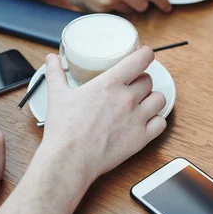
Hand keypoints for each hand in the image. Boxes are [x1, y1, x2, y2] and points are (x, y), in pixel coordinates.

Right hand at [41, 46, 166, 182]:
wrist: (70, 159)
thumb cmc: (64, 129)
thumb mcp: (57, 95)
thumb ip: (56, 74)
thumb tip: (51, 60)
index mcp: (110, 84)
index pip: (140, 60)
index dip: (146, 54)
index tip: (145, 55)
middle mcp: (127, 98)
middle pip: (148, 80)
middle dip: (142, 81)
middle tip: (133, 87)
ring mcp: (137, 118)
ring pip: (159, 99)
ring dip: (153, 99)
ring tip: (143, 103)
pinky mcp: (141, 137)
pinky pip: (161, 123)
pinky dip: (156, 121)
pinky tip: (148, 122)